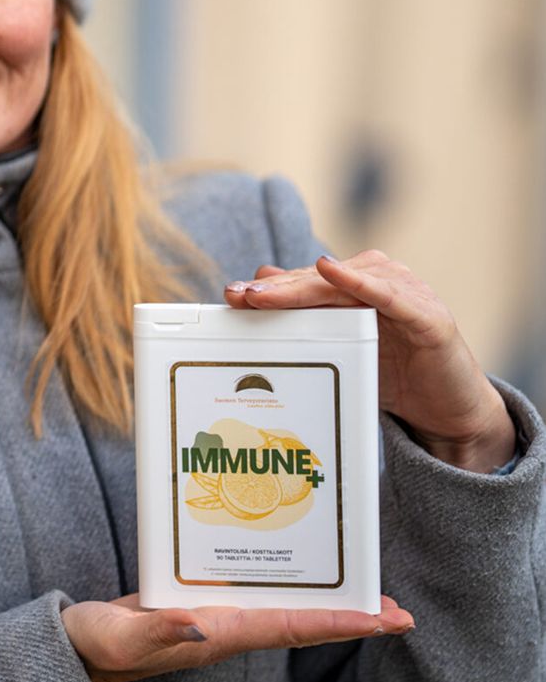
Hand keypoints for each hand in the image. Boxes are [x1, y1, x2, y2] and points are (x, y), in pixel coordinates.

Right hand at [62, 593, 412, 681]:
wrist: (79, 649)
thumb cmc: (99, 644)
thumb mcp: (122, 636)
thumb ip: (158, 630)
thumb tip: (199, 624)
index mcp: (218, 635)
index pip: (291, 628)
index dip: (339, 622)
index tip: (385, 620)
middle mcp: (228, 628)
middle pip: (303, 622)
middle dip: (352, 618)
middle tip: (399, 610)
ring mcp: (219, 618)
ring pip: (287, 609)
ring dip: (329, 602)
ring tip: (367, 591)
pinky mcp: (204, 603)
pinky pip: (261, 593)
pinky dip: (288, 582)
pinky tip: (297, 566)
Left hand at [223, 251, 515, 471]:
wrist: (451, 411)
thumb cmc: (396, 376)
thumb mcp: (344, 349)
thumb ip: (309, 320)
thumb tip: (261, 284)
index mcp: (359, 286)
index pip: (306, 282)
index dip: (269, 287)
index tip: (231, 295)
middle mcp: (382, 280)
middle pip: (319, 282)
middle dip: (277, 289)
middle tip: (239, 296)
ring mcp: (407, 294)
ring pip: (345, 285)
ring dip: (303, 286)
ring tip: (266, 293)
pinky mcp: (428, 317)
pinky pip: (389, 296)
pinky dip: (359, 283)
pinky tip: (332, 270)